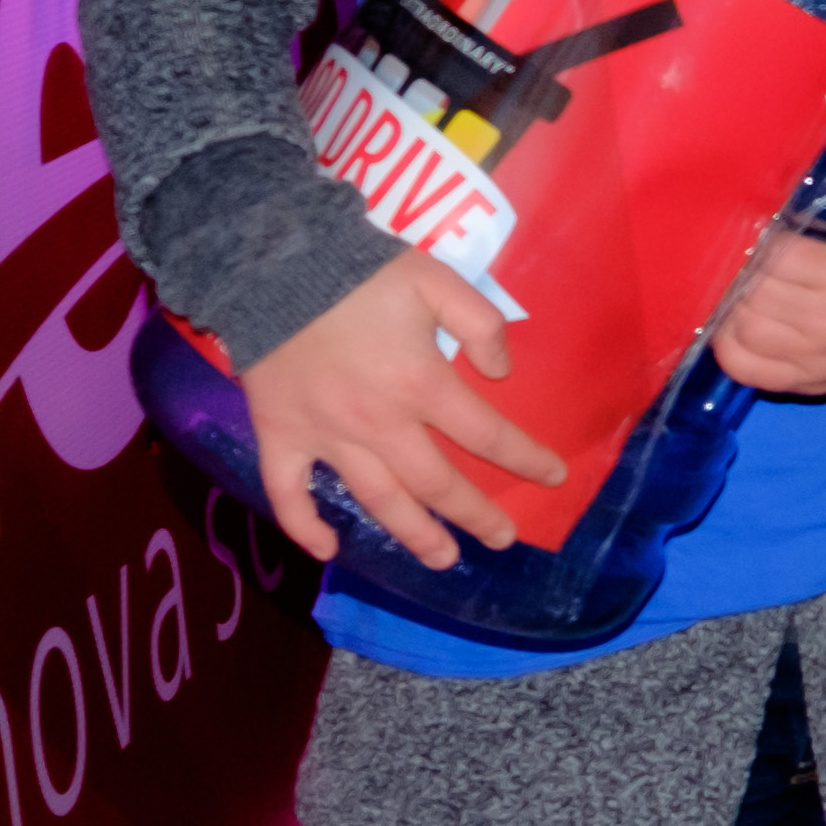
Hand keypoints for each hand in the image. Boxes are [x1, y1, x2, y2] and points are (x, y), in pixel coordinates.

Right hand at [240, 252, 566, 571]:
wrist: (272, 265)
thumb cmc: (360, 273)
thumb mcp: (437, 279)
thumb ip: (481, 323)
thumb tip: (502, 372)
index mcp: (421, 384)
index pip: (486, 434)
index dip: (526, 459)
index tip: (553, 477)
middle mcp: (378, 422)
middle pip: (436, 484)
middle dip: (475, 515)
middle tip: (502, 540)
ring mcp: (325, 435)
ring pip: (376, 498)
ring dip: (412, 534)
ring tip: (442, 559)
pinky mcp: (279, 436)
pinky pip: (288, 493)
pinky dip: (304, 526)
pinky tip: (328, 550)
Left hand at [711, 231, 825, 396]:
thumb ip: (807, 243)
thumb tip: (751, 242)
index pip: (780, 256)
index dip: (762, 247)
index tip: (761, 245)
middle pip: (757, 294)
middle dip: (743, 277)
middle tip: (744, 271)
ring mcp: (816, 358)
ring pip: (745, 329)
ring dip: (732, 309)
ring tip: (738, 298)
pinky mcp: (801, 383)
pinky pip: (744, 367)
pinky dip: (728, 346)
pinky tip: (734, 330)